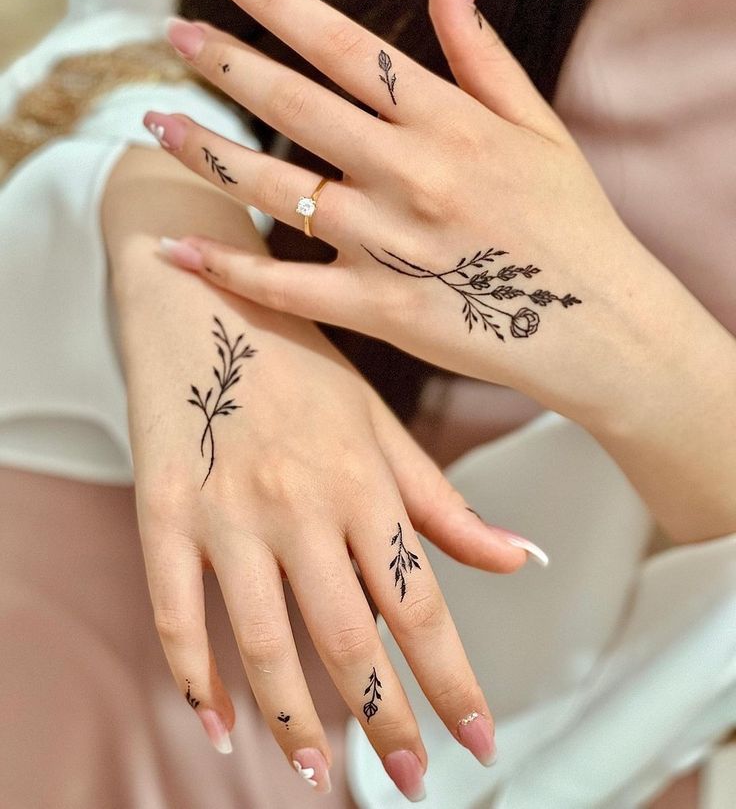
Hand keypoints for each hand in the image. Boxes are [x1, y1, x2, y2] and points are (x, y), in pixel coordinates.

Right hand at [103, 148, 542, 798]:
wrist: (202, 294)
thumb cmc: (297, 359)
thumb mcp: (378, 420)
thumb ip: (440, 500)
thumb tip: (518, 557)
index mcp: (362, 479)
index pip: (419, 600)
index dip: (451, 679)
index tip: (476, 741)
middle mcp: (301, 502)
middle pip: (349, 636)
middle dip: (384, 719)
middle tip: (408, 778)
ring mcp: (228, 509)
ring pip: (266, 640)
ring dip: (295, 718)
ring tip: (319, 773)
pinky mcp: (163, 509)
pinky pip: (176, 610)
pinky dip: (193, 673)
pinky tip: (215, 720)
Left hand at [141, 0, 679, 428]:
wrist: (599, 324)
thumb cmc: (571, 221)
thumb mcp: (537, 123)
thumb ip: (479, 47)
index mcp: (448, 120)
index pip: (341, 42)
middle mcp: (409, 173)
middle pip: (294, 105)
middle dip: (225, 64)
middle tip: (174, 38)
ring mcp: (389, 243)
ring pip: (276, 189)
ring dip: (208, 154)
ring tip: (156, 125)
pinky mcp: (379, 308)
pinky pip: (287, 285)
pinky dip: (227, 268)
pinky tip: (176, 249)